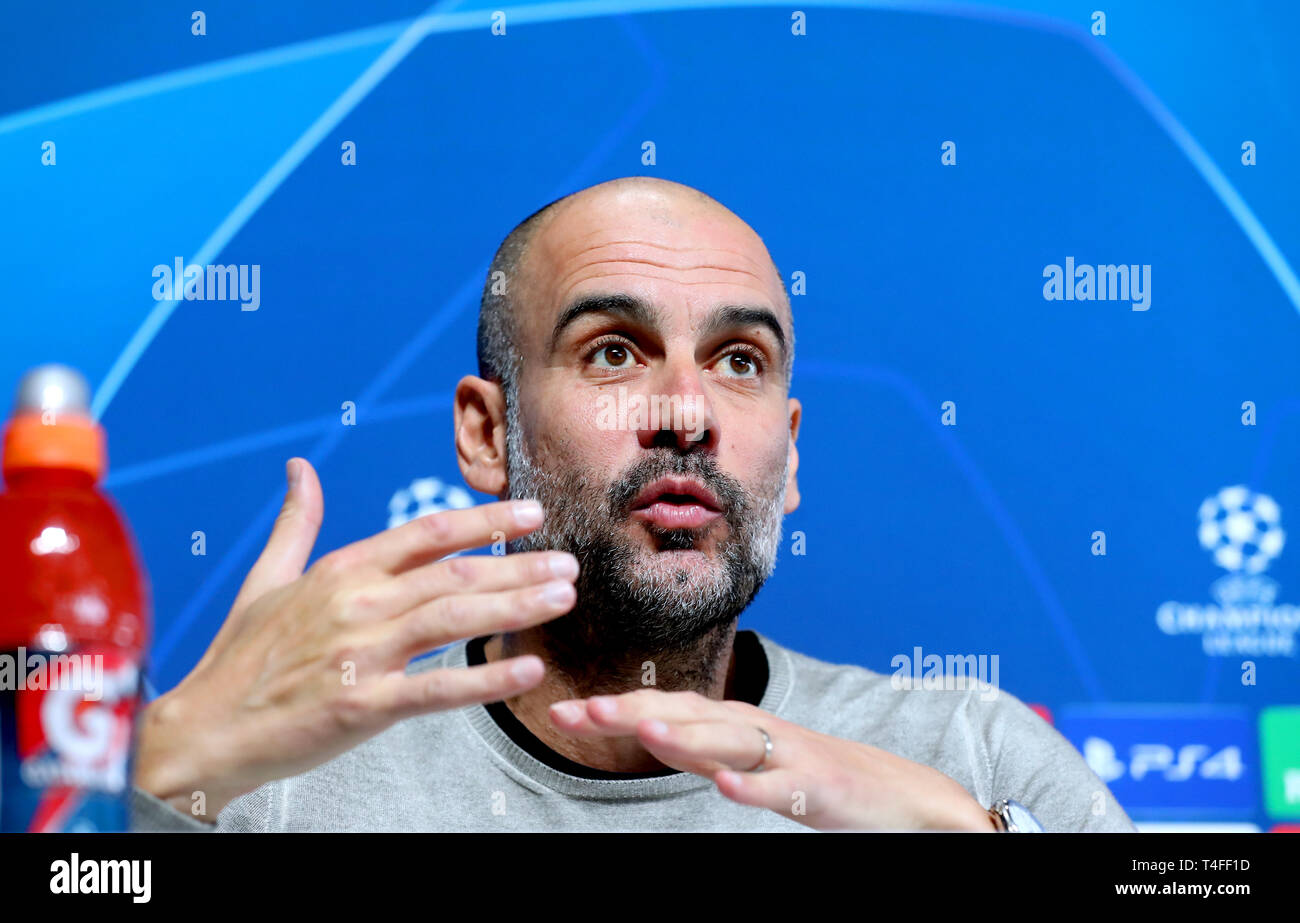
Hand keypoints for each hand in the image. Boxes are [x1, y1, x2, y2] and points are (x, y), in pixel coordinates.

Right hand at [135, 457, 578, 821]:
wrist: (206, 728)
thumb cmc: (241, 656)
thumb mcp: (266, 579)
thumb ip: (295, 522)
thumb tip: (299, 468)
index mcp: (341, 570)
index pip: (428, 532)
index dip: (486, 519)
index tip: (531, 513)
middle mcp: (357, 603)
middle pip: (456, 574)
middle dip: (519, 565)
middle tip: (569, 563)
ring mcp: (360, 653)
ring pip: (454, 619)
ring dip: (516, 606)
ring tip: (563, 599)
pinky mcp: (361, 704)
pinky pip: (436, 688)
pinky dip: (485, 678)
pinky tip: (527, 670)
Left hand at [548, 689, 996, 830]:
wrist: (899, 794)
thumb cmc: (811, 773)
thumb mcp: (745, 758)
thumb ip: (698, 746)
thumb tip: (642, 728)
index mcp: (734, 723)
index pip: (664, 709)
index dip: (613, 709)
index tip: (561, 711)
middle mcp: (755, 732)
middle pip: (685, 717)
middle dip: (630, 712)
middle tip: (578, 712)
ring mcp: (788, 758)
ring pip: (730, 744)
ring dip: (686, 737)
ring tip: (643, 733)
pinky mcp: (820, 789)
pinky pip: (784, 790)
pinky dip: (755, 787)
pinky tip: (726, 788)